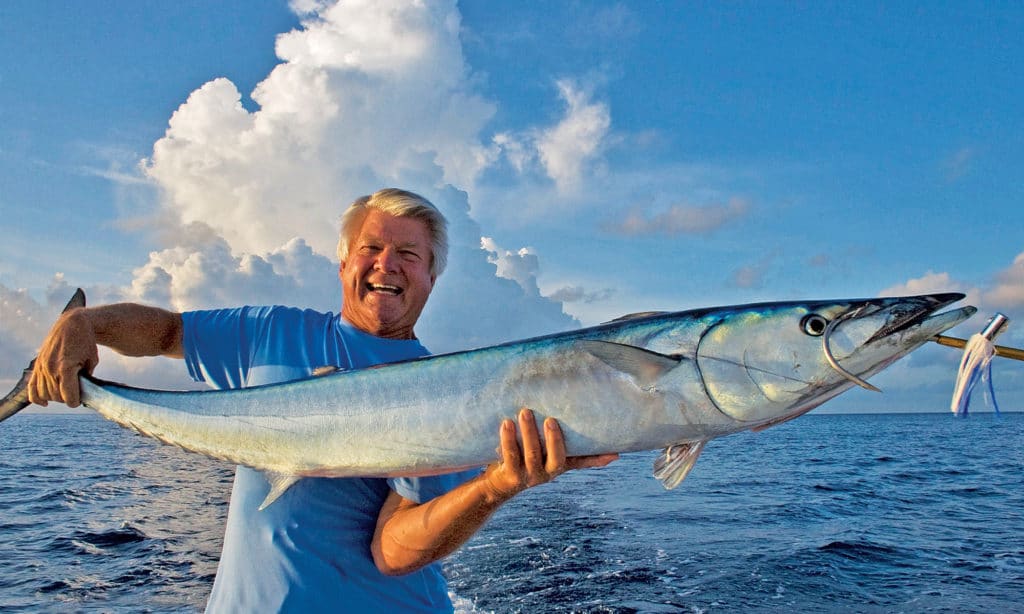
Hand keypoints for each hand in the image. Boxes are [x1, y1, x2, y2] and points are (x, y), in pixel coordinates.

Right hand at [27, 309, 98, 406]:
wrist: (72, 324)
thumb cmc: (86, 341)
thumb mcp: (93, 360)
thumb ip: (87, 378)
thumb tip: (82, 392)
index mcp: (66, 368)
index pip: (68, 397)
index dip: (76, 401)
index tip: (81, 398)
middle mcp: (51, 369)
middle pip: (57, 397)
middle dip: (67, 397)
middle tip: (76, 390)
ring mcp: (42, 367)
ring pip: (45, 394)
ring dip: (55, 396)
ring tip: (65, 389)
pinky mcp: (37, 365)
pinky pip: (32, 388)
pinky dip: (37, 397)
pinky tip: (44, 402)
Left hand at [482, 408, 617, 501]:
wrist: (498, 485)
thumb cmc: (526, 461)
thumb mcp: (548, 455)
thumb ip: (569, 449)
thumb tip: (607, 448)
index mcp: (558, 466)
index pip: (581, 462)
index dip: (596, 459)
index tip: (612, 452)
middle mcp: (546, 474)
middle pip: (555, 458)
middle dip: (554, 439)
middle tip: (551, 419)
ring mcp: (529, 477)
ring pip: (531, 454)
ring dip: (529, 433)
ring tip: (524, 412)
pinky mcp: (510, 476)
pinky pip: (510, 456)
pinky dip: (508, 439)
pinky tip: (506, 423)